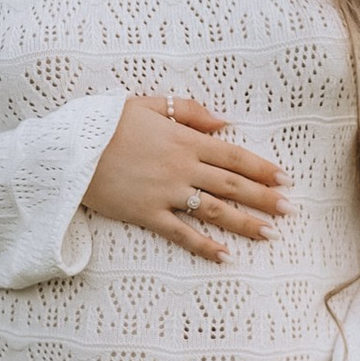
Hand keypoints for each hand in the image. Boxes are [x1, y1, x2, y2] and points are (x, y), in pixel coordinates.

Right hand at [82, 92, 287, 262]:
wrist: (68, 149)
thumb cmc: (105, 123)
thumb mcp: (147, 104)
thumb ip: (189, 111)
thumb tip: (225, 122)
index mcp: (184, 139)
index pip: (234, 155)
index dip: (262, 168)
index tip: (285, 179)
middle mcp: (180, 167)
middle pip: (232, 185)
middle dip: (265, 198)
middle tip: (290, 210)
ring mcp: (164, 193)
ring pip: (214, 210)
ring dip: (245, 223)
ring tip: (271, 233)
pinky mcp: (146, 214)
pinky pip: (181, 233)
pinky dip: (204, 246)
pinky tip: (225, 256)